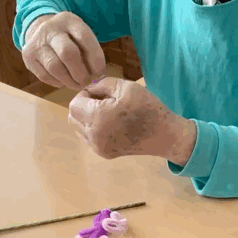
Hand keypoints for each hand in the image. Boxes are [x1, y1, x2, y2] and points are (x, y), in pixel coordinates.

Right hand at [22, 12, 105, 90]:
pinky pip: (44, 75)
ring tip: (78, 85)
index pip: (84, 37)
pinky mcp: (27, 56)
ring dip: (69, 81)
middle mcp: (50, 29)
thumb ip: (89, 50)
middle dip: (80, 72)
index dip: (95, 57)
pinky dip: (58, 82)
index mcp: (69, 20)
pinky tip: (65, 82)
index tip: (100, 70)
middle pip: (67, 53)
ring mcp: (36, 42)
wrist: (40, 28)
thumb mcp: (80, 34)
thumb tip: (97, 75)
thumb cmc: (68, 36)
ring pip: (54, 67)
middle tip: (87, 81)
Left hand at [68, 78, 196, 163]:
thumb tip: (88, 89)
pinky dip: (94, 128)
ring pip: (79, 128)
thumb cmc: (147, 107)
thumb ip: (102, 84)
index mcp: (97, 118)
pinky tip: (112, 124)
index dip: (85, 94)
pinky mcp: (103, 154)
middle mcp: (93, 136)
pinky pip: (88, 138)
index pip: (74, 104)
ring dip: (87, 118)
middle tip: (104, 101)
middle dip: (83, 106)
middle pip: (73, 117)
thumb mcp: (126, 86)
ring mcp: (97, 147)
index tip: (101, 93)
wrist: (164, 135)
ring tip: (109, 113)